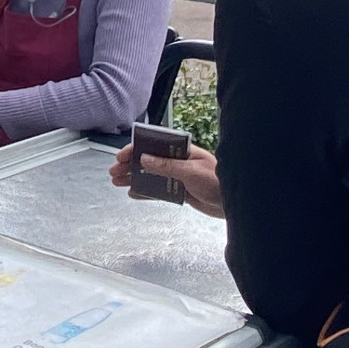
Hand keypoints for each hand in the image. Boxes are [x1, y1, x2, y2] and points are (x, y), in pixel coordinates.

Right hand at [108, 142, 224, 218]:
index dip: (136, 148)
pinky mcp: (180, 190)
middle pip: (149, 160)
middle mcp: (178, 160)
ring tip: (117, 182)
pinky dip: (146, 191)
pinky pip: (159, 190)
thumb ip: (166, 166)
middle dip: (130, 165)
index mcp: (182, 149)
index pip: (154, 144)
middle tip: (114, 172)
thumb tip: (144, 159)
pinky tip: (133, 193)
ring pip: (151, 175)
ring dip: (134, 178)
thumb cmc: (218, 181)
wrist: (234, 202)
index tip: (122, 156)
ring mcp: (178, 176)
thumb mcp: (190, 172)